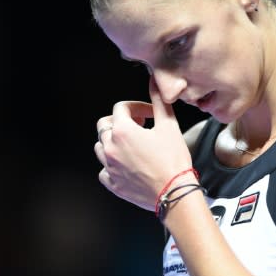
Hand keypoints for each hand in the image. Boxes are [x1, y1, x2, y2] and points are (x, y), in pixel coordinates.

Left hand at [94, 76, 192, 210]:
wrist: (175, 192)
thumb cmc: (173, 160)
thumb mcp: (169, 126)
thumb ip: (159, 102)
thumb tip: (155, 83)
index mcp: (122, 131)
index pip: (120, 108)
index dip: (136, 107)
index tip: (149, 114)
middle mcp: (111, 148)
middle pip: (104, 125)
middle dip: (120, 122)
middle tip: (139, 127)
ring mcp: (109, 167)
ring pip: (100, 147)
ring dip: (113, 142)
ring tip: (131, 145)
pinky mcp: (113, 184)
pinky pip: (104, 170)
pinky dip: (112, 165)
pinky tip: (126, 165)